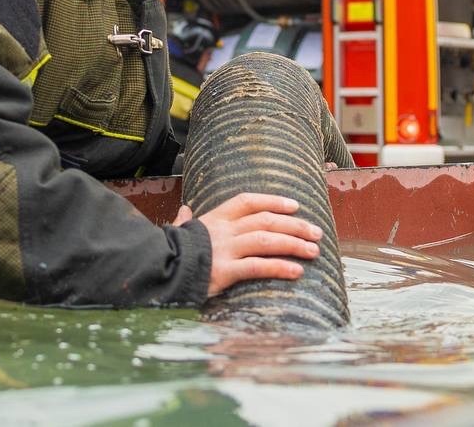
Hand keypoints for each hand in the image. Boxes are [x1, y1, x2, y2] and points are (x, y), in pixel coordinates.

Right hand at [174, 192, 321, 297]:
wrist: (157, 271)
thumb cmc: (170, 251)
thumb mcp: (180, 231)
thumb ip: (186, 220)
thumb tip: (185, 210)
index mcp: (215, 217)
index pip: (248, 201)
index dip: (273, 201)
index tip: (294, 205)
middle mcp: (223, 230)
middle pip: (266, 221)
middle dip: (294, 226)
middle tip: (316, 233)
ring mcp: (225, 249)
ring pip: (266, 241)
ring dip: (293, 244)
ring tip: (313, 251)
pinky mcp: (225, 271)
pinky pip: (258, 267)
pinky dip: (280, 267)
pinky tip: (297, 271)